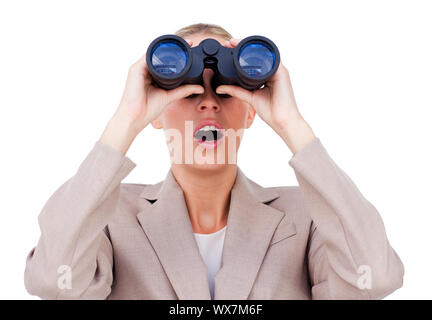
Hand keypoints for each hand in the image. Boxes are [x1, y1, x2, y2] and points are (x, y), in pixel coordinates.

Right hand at [99, 49, 203, 153]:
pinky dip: (158, 51)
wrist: (136, 117)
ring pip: (154, 52)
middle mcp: (145, 70)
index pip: (165, 61)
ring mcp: (139, 68)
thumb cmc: (148, 109)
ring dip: (168, 47)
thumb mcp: (170, 96)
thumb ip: (183, 91)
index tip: (190, 48)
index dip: (177, 54)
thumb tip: (200, 88)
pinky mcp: (135, 69)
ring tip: (183, 43)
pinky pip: (148, 56)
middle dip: (174, 48)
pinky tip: (168, 48)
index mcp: (152, 75)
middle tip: (189, 43)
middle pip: (160, 55)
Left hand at [216, 38, 315, 153]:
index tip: (229, 48)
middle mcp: (273, 71)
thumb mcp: (249, 98)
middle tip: (230, 42)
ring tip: (236, 42)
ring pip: (264, 53)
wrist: (282, 121)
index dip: (242, 54)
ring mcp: (278, 71)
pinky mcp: (282, 73)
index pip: (254, 61)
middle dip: (244, 46)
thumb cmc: (271, 111)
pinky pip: (272, 58)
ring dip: (250, 46)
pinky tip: (250, 49)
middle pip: (259, 54)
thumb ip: (236, 91)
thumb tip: (220, 88)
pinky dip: (261, 52)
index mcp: (267, 76)